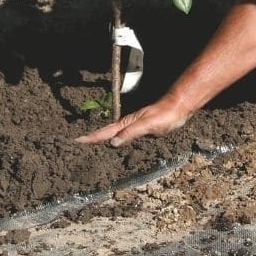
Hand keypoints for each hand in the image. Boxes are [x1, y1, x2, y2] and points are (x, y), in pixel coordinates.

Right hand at [74, 98, 191, 145]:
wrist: (178, 109)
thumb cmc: (164, 116)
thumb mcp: (147, 125)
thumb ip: (130, 133)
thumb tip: (112, 142)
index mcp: (127, 124)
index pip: (105, 132)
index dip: (92, 137)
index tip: (78, 140)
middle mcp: (128, 126)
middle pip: (107, 134)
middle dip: (93, 139)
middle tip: (79, 144)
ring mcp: (134, 128)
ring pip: (115, 136)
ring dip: (103, 140)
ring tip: (91, 147)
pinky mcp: (141, 131)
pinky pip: (124, 138)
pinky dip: (115, 142)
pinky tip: (116, 146)